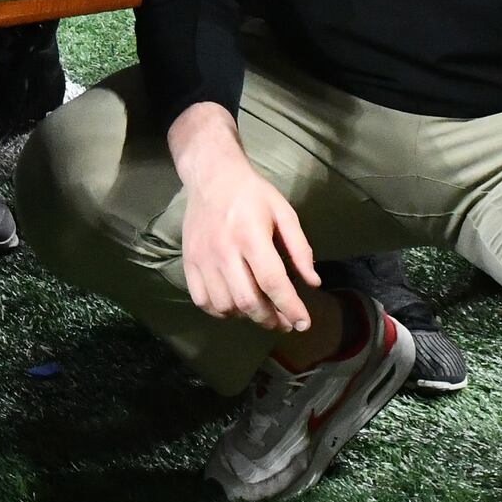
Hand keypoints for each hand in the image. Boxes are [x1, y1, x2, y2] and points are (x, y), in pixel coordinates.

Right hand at [171, 113, 316, 334]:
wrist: (211, 177)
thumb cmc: (253, 194)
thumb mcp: (284, 213)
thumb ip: (300, 249)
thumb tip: (313, 283)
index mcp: (251, 236)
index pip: (272, 282)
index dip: (290, 307)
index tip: (304, 324)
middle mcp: (224, 251)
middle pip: (248, 301)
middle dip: (270, 319)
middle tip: (283, 323)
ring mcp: (202, 259)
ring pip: (225, 305)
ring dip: (246, 316)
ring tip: (261, 311)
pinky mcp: (188, 262)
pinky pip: (202, 300)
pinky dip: (220, 311)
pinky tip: (235, 305)